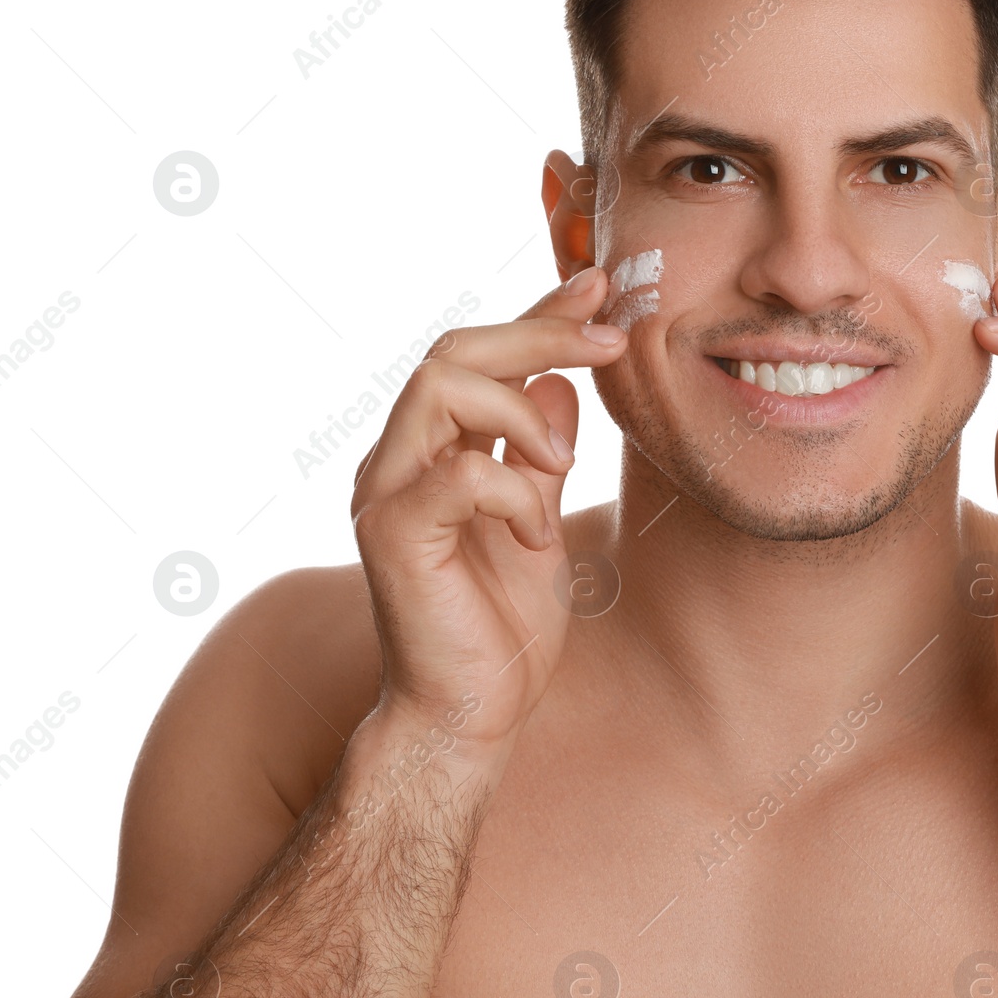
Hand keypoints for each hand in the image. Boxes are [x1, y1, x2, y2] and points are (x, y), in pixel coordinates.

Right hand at [349, 267, 628, 750]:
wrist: (471, 712)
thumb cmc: (502, 625)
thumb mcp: (539, 520)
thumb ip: (540, 455)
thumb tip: (562, 386)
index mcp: (433, 451)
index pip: (481, 358)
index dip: (540, 313)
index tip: (600, 285)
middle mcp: (399, 460)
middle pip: (453, 350)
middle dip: (539, 332)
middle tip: (611, 341)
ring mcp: (386, 492)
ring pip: (440, 386)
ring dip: (521, 411)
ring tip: (562, 465)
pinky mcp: (392, 534)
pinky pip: (458, 472)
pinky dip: (514, 491)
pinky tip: (535, 538)